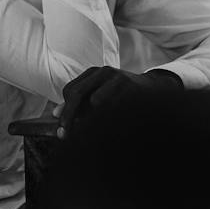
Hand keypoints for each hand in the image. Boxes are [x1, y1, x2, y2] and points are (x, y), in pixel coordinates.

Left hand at [58, 66, 181, 134]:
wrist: (154, 90)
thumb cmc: (121, 96)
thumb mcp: (99, 95)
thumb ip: (79, 104)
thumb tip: (55, 114)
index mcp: (94, 72)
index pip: (70, 90)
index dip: (65, 109)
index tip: (62, 128)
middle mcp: (105, 72)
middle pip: (77, 93)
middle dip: (69, 116)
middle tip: (64, 136)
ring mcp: (119, 78)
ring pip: (95, 102)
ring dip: (90, 120)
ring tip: (94, 131)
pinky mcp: (131, 88)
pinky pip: (112, 108)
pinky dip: (106, 120)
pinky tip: (110, 127)